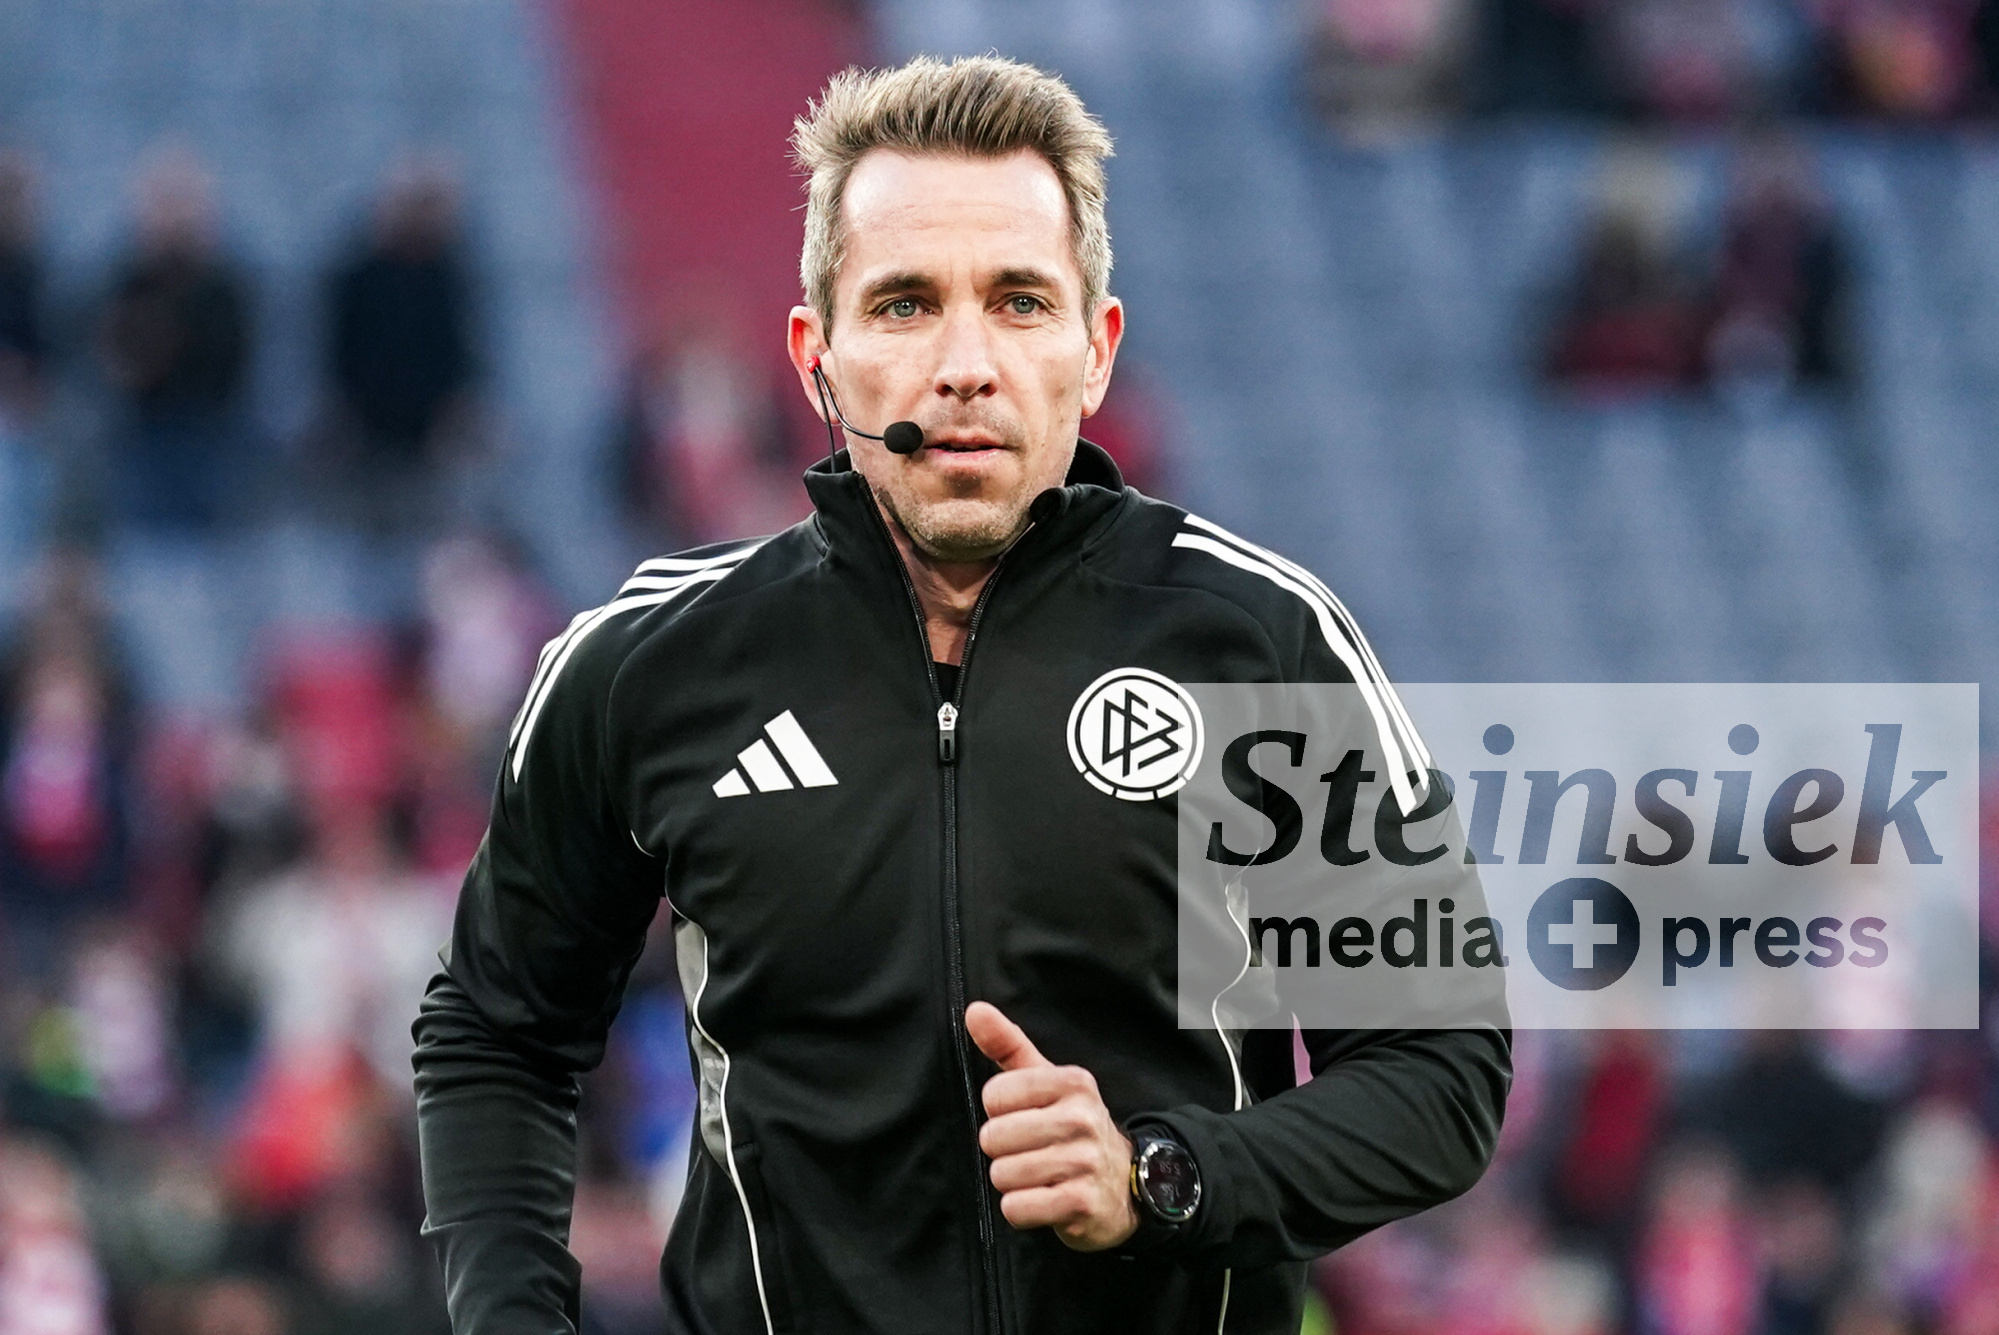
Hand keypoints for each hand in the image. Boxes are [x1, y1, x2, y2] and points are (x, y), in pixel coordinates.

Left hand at [965, 1001, 1137, 1251]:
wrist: (1124, 1185)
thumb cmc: (1073, 1127)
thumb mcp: (1046, 1081)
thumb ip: (1008, 1044)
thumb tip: (974, 1010)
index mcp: (1072, 1083)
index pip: (994, 1095)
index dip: (999, 1112)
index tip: (1024, 1118)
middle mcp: (1082, 1119)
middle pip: (994, 1137)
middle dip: (1003, 1151)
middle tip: (1031, 1152)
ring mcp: (1084, 1163)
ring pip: (1002, 1175)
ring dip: (1012, 1182)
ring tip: (1038, 1176)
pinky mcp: (1081, 1204)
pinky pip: (1016, 1208)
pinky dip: (1021, 1209)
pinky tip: (1043, 1200)